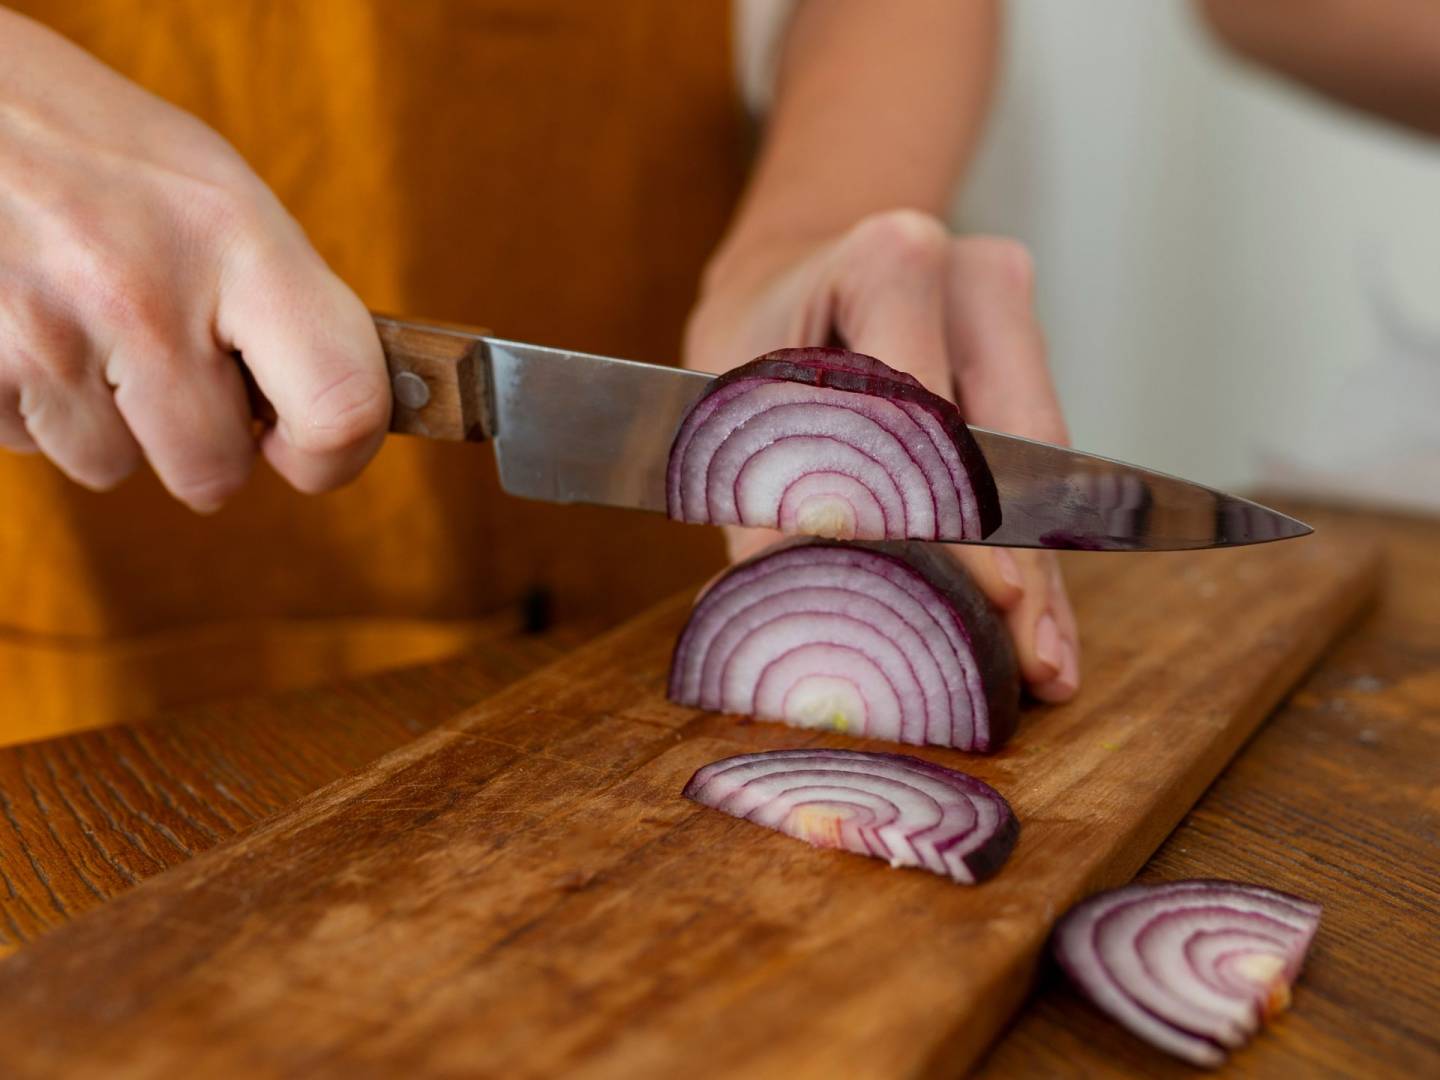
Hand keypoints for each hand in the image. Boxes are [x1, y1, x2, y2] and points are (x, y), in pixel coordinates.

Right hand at [0, 11, 387, 510]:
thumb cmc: (91, 146)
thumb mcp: (213, 191)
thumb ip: (279, 304)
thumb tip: (338, 424)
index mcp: (238, 240)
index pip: (342, 406)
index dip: (333, 456)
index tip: (300, 446)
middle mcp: (147, 293)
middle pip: (214, 473)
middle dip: (198, 441)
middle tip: (168, 365)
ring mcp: (47, 332)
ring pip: (110, 466)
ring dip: (102, 420)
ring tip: (79, 320)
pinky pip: (25, 445)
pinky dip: (30, 403)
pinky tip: (25, 323)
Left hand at [685, 209, 1079, 702]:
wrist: (785, 277)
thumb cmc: (751, 344)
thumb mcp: (736, 420)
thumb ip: (766, 521)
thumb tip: (787, 610)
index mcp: (886, 261)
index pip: (929, 416)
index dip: (957, 517)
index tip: (987, 601)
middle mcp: (968, 273)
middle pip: (1009, 444)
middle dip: (1019, 566)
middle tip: (1033, 663)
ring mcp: (1010, 308)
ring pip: (1039, 461)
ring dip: (1040, 569)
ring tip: (1046, 662)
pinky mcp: (1027, 347)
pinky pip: (1038, 459)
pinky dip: (1033, 544)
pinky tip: (1041, 617)